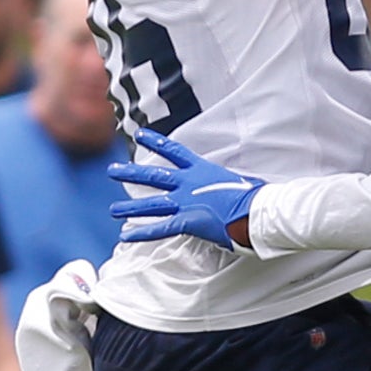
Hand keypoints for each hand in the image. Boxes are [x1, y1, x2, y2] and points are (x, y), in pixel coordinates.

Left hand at [108, 126, 263, 248]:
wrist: (258, 211)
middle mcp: (189, 184)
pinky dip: (142, 233)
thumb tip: (228, 185)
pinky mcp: (188, 222)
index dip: (155, 142)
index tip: (139, 135)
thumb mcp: (239, 181)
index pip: (174, 152)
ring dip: (130, 207)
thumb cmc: (256, 197)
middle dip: (131, 174)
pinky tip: (126, 236)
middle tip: (113, 171)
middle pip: (154, 177)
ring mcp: (186, 203)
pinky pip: (160, 229)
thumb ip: (225, 183)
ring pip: (152, 204)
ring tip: (114, 209)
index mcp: (203, 170)